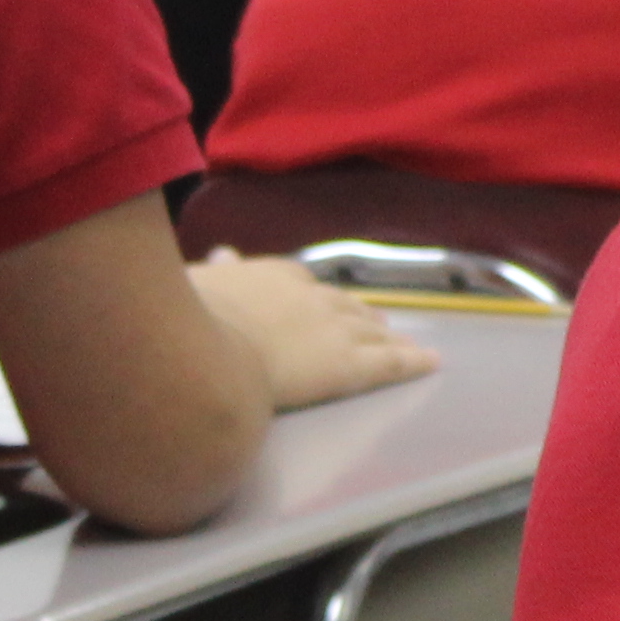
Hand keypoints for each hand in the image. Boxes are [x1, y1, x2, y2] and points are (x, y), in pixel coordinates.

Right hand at [192, 251, 439, 412]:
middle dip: (359, 313)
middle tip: (377, 323)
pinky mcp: (347, 366)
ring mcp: (333, 330)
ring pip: (370, 331)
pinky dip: (412, 361)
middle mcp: (310, 297)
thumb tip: (220, 254)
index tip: (322, 298)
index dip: (316, 294)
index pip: (301, 282)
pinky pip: (388, 363)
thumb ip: (213, 272)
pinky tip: (431, 361)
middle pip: (343, 304)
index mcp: (270, 276)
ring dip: (386, 335)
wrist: (205, 351)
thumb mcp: (193, 283)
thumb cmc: (188, 318)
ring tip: (401, 341)